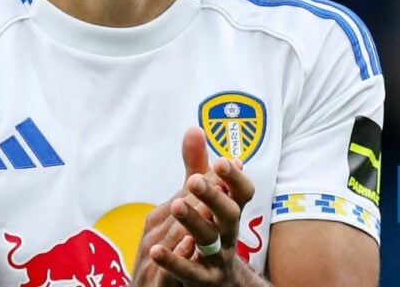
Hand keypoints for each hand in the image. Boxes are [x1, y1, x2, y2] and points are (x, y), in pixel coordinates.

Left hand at [149, 157, 259, 286]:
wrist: (217, 282)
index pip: (243, 194)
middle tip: (194, 180)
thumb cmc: (211, 232)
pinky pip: (189, 272)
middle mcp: (229, 234)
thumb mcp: (206, 201)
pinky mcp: (202, 281)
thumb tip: (194, 129)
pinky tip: (156, 250)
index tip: (223, 161)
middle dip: (214, 196)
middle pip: (229, 215)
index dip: (235, 179)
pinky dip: (173, 261)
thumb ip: (198, 167)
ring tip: (176, 204)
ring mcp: (217, 259)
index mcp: (231, 212)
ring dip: (194, 222)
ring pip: (209, 240)